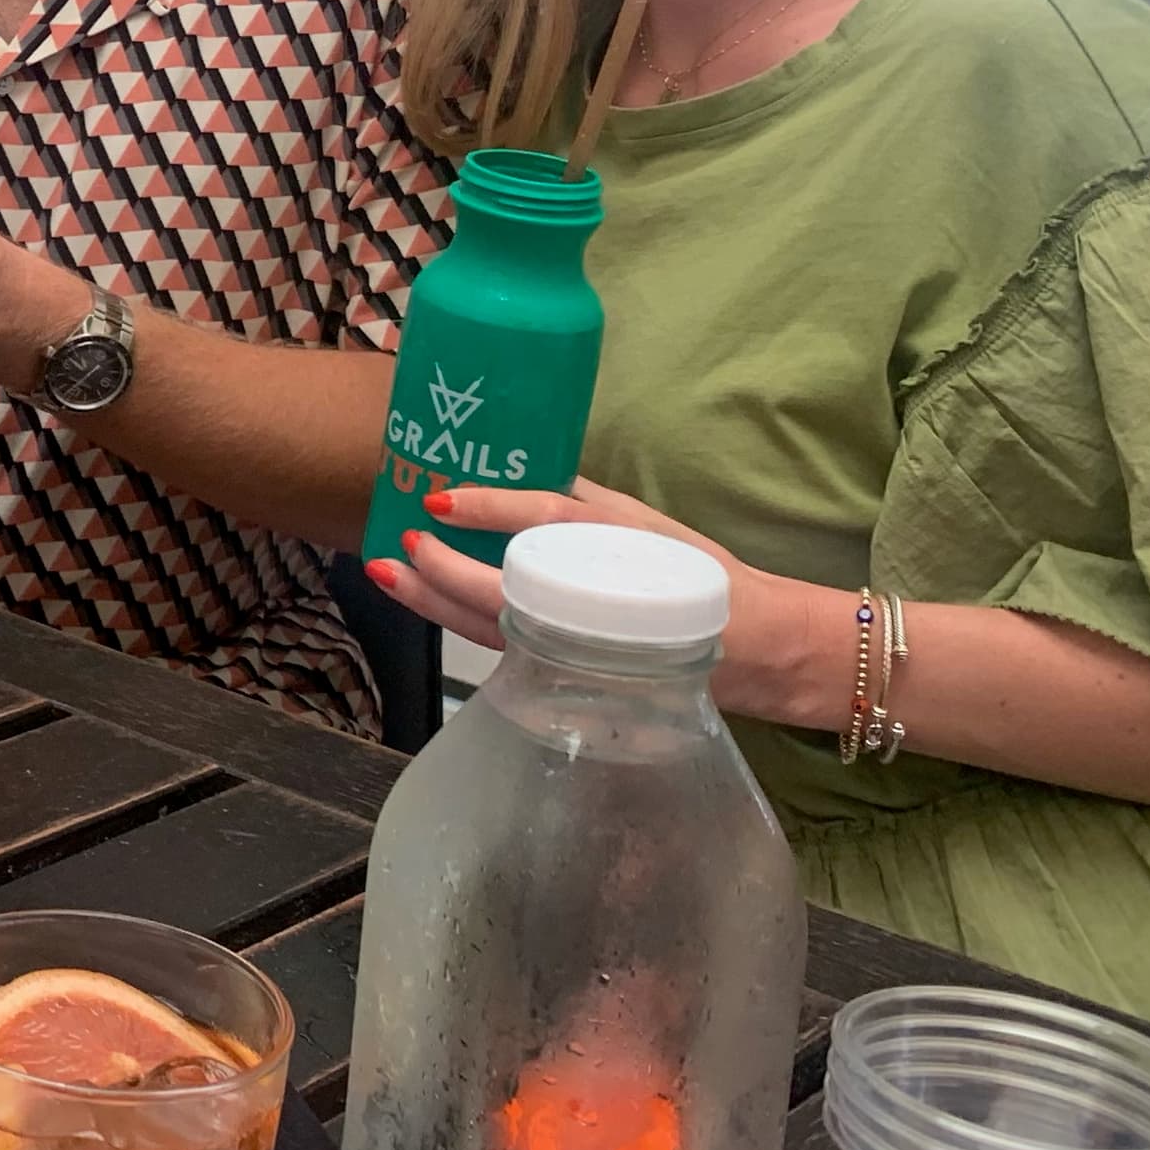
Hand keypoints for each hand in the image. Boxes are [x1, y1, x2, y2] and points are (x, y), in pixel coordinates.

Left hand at [366, 478, 841, 727]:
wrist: (758, 649)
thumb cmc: (698, 578)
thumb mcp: (649, 524)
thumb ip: (587, 500)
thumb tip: (530, 470)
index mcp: (622, 550)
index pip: (547, 524)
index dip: (489, 509)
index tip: (439, 498)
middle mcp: (597, 602)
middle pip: (503, 589)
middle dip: (442, 571)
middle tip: (403, 543)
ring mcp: (583, 649)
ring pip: (492, 628)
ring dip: (434, 603)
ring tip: (391, 573)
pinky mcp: (574, 679)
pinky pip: (507, 650)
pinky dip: (463, 625)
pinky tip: (431, 604)